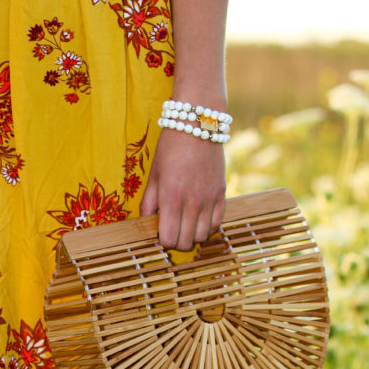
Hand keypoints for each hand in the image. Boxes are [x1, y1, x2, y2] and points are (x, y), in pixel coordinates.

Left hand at [139, 128, 225, 251]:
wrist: (197, 125)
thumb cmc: (170, 149)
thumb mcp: (153, 175)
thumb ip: (149, 203)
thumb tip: (146, 223)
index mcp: (171, 199)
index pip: (169, 239)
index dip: (162, 241)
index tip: (160, 233)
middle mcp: (192, 203)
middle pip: (186, 243)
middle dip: (176, 242)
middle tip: (171, 231)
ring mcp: (209, 199)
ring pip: (202, 237)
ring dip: (192, 236)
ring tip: (185, 225)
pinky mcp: (221, 194)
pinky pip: (217, 223)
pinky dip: (207, 227)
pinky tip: (198, 220)